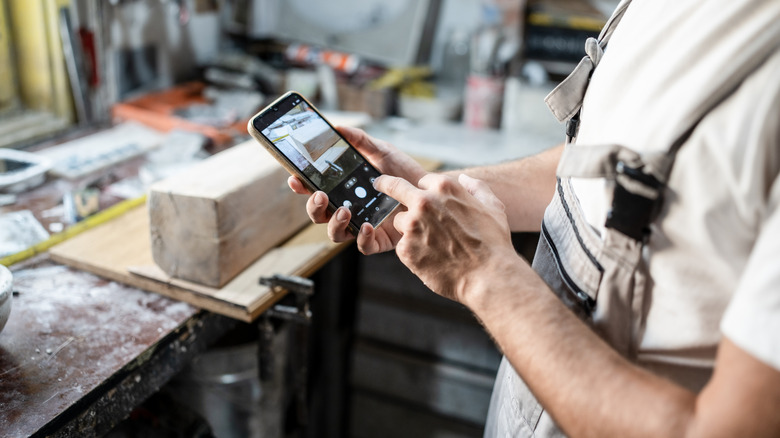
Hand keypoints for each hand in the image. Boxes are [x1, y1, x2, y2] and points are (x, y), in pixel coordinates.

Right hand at [287, 126, 426, 253]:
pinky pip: (363, 246)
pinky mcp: (379, 240)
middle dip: (314, 207)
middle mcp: (348, 209)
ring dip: (334, 223)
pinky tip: (366, 225)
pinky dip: (361, 238)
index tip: (295, 178)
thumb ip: (360, 141)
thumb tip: (338, 127)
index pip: (315, 189)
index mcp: (344, 189)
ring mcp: (361, 225)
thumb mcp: (382, 152)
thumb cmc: (404, 172)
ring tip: (343, 210)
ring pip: (335, 233)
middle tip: (320, 195)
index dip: (301, 186)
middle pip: (319, 214)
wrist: (431, 190)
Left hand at [373, 172, 518, 302]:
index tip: (416, 191)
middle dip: (385, 185)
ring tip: (433, 245)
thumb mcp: (493, 206)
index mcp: (445, 188)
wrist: (488, 277)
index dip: (423, 189)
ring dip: (410, 230)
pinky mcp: (405, 249)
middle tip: (379, 185)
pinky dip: (413, 252)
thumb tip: (464, 177)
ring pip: (400, 222)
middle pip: (394, 188)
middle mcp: (424, 202)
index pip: (422, 180)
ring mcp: (412, 226)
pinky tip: (432, 259)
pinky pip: (403, 246)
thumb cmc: (493, 243)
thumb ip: (477, 187)